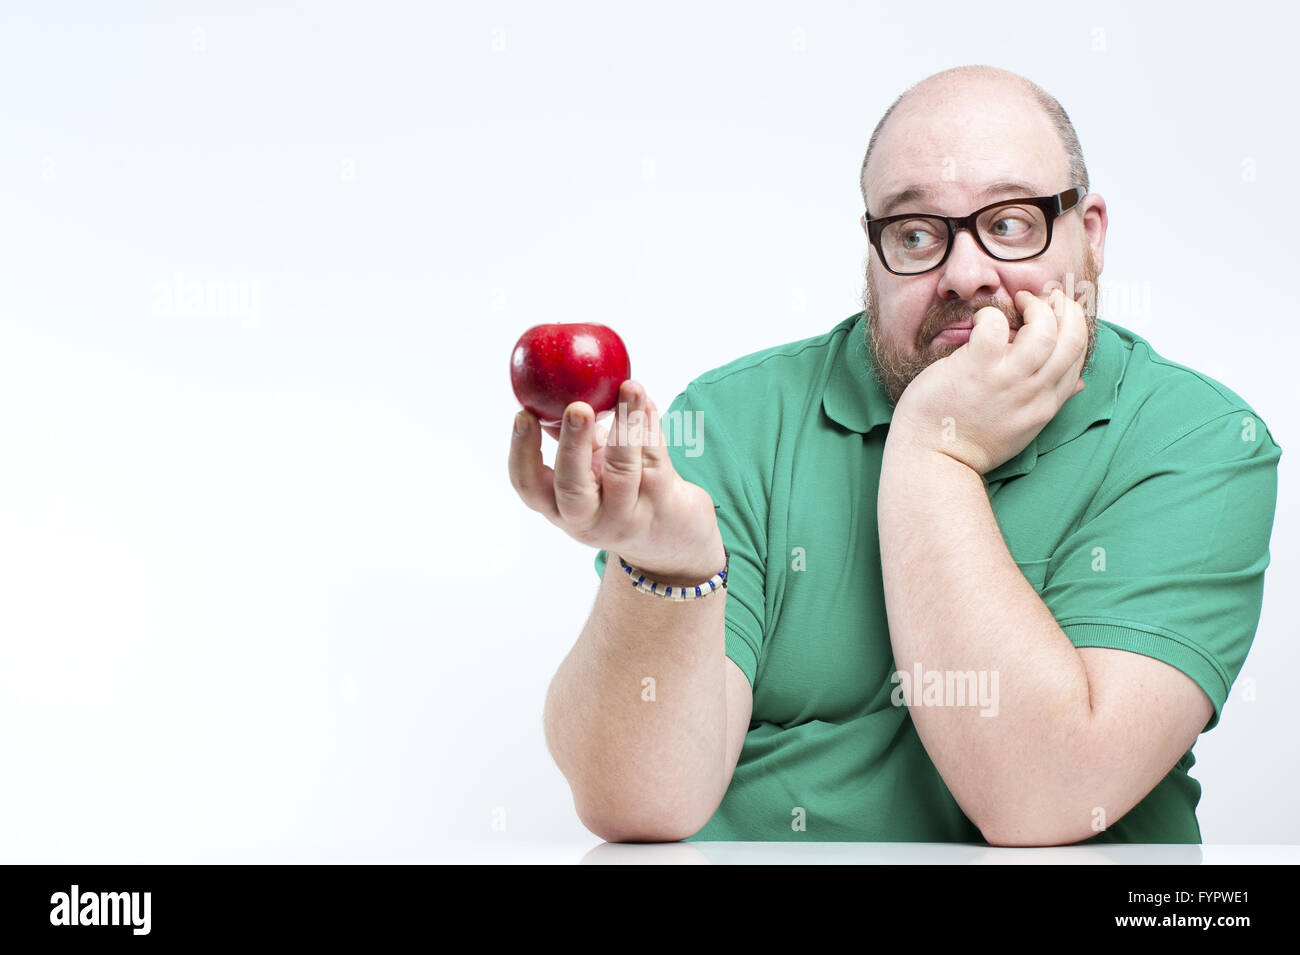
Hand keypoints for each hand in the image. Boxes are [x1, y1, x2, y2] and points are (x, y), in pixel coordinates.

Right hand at [507, 379, 724, 583]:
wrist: (672, 534)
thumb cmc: (620, 492)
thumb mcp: (589, 473)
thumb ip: (570, 440)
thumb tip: (548, 391)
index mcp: (560, 509)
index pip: (530, 486)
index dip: (522, 452)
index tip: (523, 415)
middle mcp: (589, 520)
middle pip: (572, 489)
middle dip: (573, 445)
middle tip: (576, 408)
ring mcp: (627, 514)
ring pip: (622, 470)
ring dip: (626, 424)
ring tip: (629, 388)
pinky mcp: (661, 501)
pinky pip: (653, 455)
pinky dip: (648, 421)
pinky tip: (644, 398)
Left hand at [887, 287, 1087, 474]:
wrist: (935, 462)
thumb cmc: (970, 443)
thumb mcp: (1022, 428)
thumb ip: (1047, 402)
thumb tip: (1079, 385)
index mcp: (1046, 404)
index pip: (1078, 358)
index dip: (1074, 326)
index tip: (1059, 313)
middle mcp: (1034, 391)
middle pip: (1073, 338)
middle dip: (1066, 308)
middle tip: (1045, 297)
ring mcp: (1007, 379)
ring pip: (1044, 328)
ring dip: (1035, 306)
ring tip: (1019, 301)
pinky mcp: (978, 368)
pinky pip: (995, 325)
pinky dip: (991, 315)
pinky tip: (981, 321)